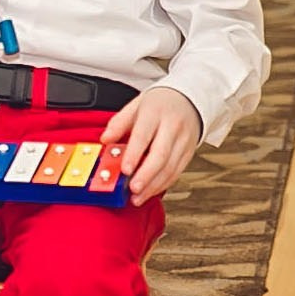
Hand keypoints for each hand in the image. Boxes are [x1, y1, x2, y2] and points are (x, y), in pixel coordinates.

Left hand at [101, 86, 201, 205]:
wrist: (189, 98)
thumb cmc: (158, 103)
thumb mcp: (135, 105)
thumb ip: (119, 123)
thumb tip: (105, 139)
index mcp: (155, 113)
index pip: (143, 136)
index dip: (134, 154)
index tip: (125, 170)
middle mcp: (172, 127)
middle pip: (160, 155)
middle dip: (146, 175)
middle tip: (133, 189)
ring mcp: (183, 140)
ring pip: (171, 167)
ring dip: (154, 185)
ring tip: (138, 197)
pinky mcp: (189, 152)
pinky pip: (177, 171)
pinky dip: (164, 184)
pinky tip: (151, 191)